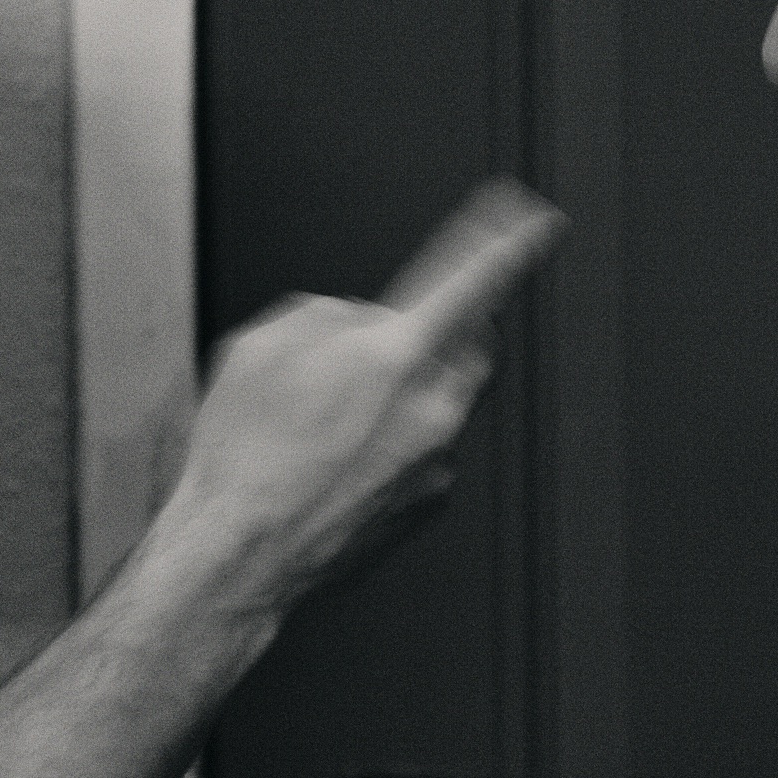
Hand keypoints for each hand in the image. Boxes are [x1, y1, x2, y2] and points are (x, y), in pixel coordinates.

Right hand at [159, 180, 563, 613]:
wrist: (241, 553)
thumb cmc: (244, 453)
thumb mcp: (263, 344)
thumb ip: (330, 316)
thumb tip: (362, 329)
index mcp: (394, 354)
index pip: (475, 281)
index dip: (511, 244)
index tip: (537, 224)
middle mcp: (431, 408)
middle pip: (474, 345)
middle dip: (451, 328)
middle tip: (402, 332)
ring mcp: (437, 461)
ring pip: (448, 401)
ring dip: (414, 390)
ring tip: (342, 413)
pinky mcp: (430, 503)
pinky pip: (430, 451)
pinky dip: (398, 443)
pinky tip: (341, 458)